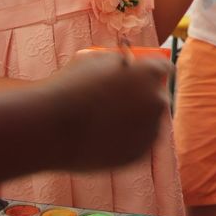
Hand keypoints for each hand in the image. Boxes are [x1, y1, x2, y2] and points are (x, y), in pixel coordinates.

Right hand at [40, 53, 169, 170]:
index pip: (165, 68)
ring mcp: (150, 129)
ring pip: (150, 124)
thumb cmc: (68, 88)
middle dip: (145, 98)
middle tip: (124, 102)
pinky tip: (105, 138)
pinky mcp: (139, 154)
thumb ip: (115, 62)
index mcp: (150, 72)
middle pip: (159, 97)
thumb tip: (123, 66)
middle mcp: (157, 99)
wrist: (50, 126)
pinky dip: (127, 142)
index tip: (145, 77)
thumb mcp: (94, 61)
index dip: (153, 71)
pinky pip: (138, 145)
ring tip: (108, 123)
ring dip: (136, 122)